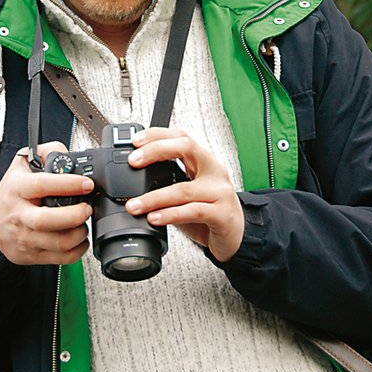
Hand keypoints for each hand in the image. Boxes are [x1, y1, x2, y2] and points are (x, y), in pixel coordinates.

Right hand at [0, 143, 93, 265]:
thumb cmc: (11, 192)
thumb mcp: (23, 164)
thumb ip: (47, 153)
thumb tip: (69, 156)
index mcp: (18, 189)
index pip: (42, 185)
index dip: (68, 184)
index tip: (86, 184)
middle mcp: (20, 215)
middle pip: (48, 220)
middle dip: (75, 214)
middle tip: (86, 207)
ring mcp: (24, 238)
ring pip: (58, 242)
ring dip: (79, 233)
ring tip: (82, 222)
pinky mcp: (30, 255)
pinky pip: (61, 258)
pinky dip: (78, 250)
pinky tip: (78, 238)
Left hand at [124, 128, 243, 262]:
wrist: (237, 237)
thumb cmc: (209, 213)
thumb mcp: (187, 193)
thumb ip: (166, 184)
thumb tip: (133, 183)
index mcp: (204, 161)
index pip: (182, 137)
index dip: (158, 135)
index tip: (136, 141)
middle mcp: (214, 171)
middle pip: (186, 148)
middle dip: (156, 151)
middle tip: (133, 162)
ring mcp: (220, 192)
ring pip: (183, 189)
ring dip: (154, 198)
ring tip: (134, 205)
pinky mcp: (222, 214)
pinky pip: (193, 211)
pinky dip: (170, 214)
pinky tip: (155, 218)